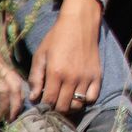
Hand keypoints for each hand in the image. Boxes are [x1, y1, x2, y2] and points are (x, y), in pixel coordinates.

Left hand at [29, 0, 103, 114]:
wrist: (79, 23)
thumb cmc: (57, 38)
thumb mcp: (41, 54)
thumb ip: (35, 77)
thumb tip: (33, 98)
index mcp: (56, 72)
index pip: (49, 101)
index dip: (44, 106)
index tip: (42, 102)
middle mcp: (72, 78)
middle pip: (63, 107)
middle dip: (55, 108)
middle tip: (53, 101)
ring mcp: (86, 78)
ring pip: (77, 105)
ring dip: (69, 106)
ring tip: (64, 99)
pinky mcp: (97, 76)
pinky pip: (92, 98)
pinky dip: (85, 100)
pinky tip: (78, 94)